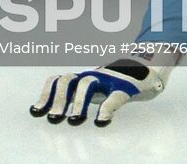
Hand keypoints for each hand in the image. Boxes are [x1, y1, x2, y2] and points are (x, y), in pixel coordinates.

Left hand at [29, 56, 171, 126]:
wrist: (151, 64)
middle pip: (67, 82)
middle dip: (57, 101)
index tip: (35, 111)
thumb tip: (64, 114)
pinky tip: (101, 122)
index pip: (59, 82)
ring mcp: (109, 79)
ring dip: (78, 104)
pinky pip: (114, 97)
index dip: (46, 95)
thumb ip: (85, 99)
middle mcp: (93, 77)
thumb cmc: (121, 82)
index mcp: (84, 78)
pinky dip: (106, 108)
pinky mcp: (127, 87)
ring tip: (75, 122)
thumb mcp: (99, 90)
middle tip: (53, 120)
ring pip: (87, 85)